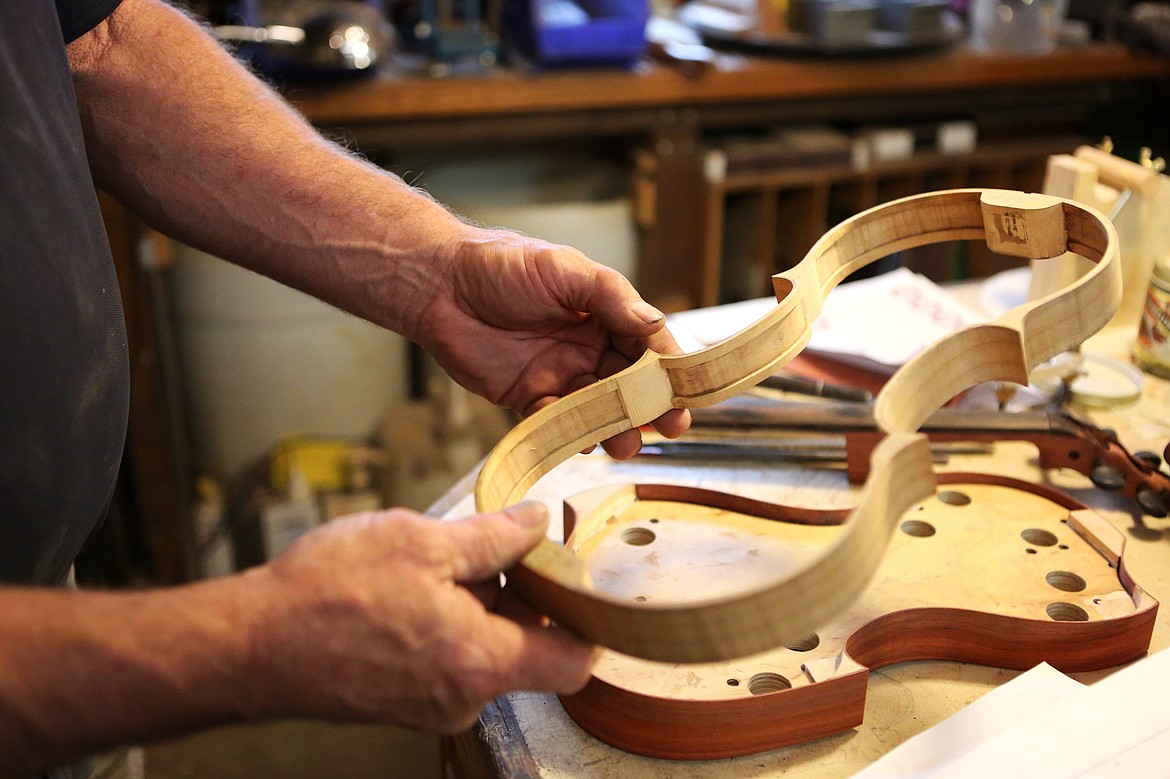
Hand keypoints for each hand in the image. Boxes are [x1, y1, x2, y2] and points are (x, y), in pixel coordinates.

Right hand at [243, 502, 594, 732]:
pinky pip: (447, 660)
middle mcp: (463, 698)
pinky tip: (404, 591)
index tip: (578, 582)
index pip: (572, 663)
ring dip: (471, 606)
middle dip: (513, 596)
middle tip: (486, 548)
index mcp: (479, 661)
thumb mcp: (419, 541)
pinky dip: (441, 624)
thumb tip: (538, 523)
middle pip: (524, 647)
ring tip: (427, 566)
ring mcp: (431, 706)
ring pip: (481, 649)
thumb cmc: (325, 594)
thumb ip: (492, 537)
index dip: (586, 621)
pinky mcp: (403, 703)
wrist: (248, 644)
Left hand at [410, 227, 690, 458]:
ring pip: (598, 409)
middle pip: (630, 383)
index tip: (685, 390)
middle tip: (670, 425)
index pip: (647, 343)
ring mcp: (560, 373)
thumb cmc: (501, 264)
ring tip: (626, 444)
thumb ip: (611, 297)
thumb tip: (655, 323)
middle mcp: (587, 345)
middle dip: (651, 406)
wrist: (439, 284)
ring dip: (615, 427)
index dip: (668, 367)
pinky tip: (578, 438)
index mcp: (604, 312)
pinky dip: (569, 433)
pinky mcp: (528, 396)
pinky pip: (555, 421)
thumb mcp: (564, 269)